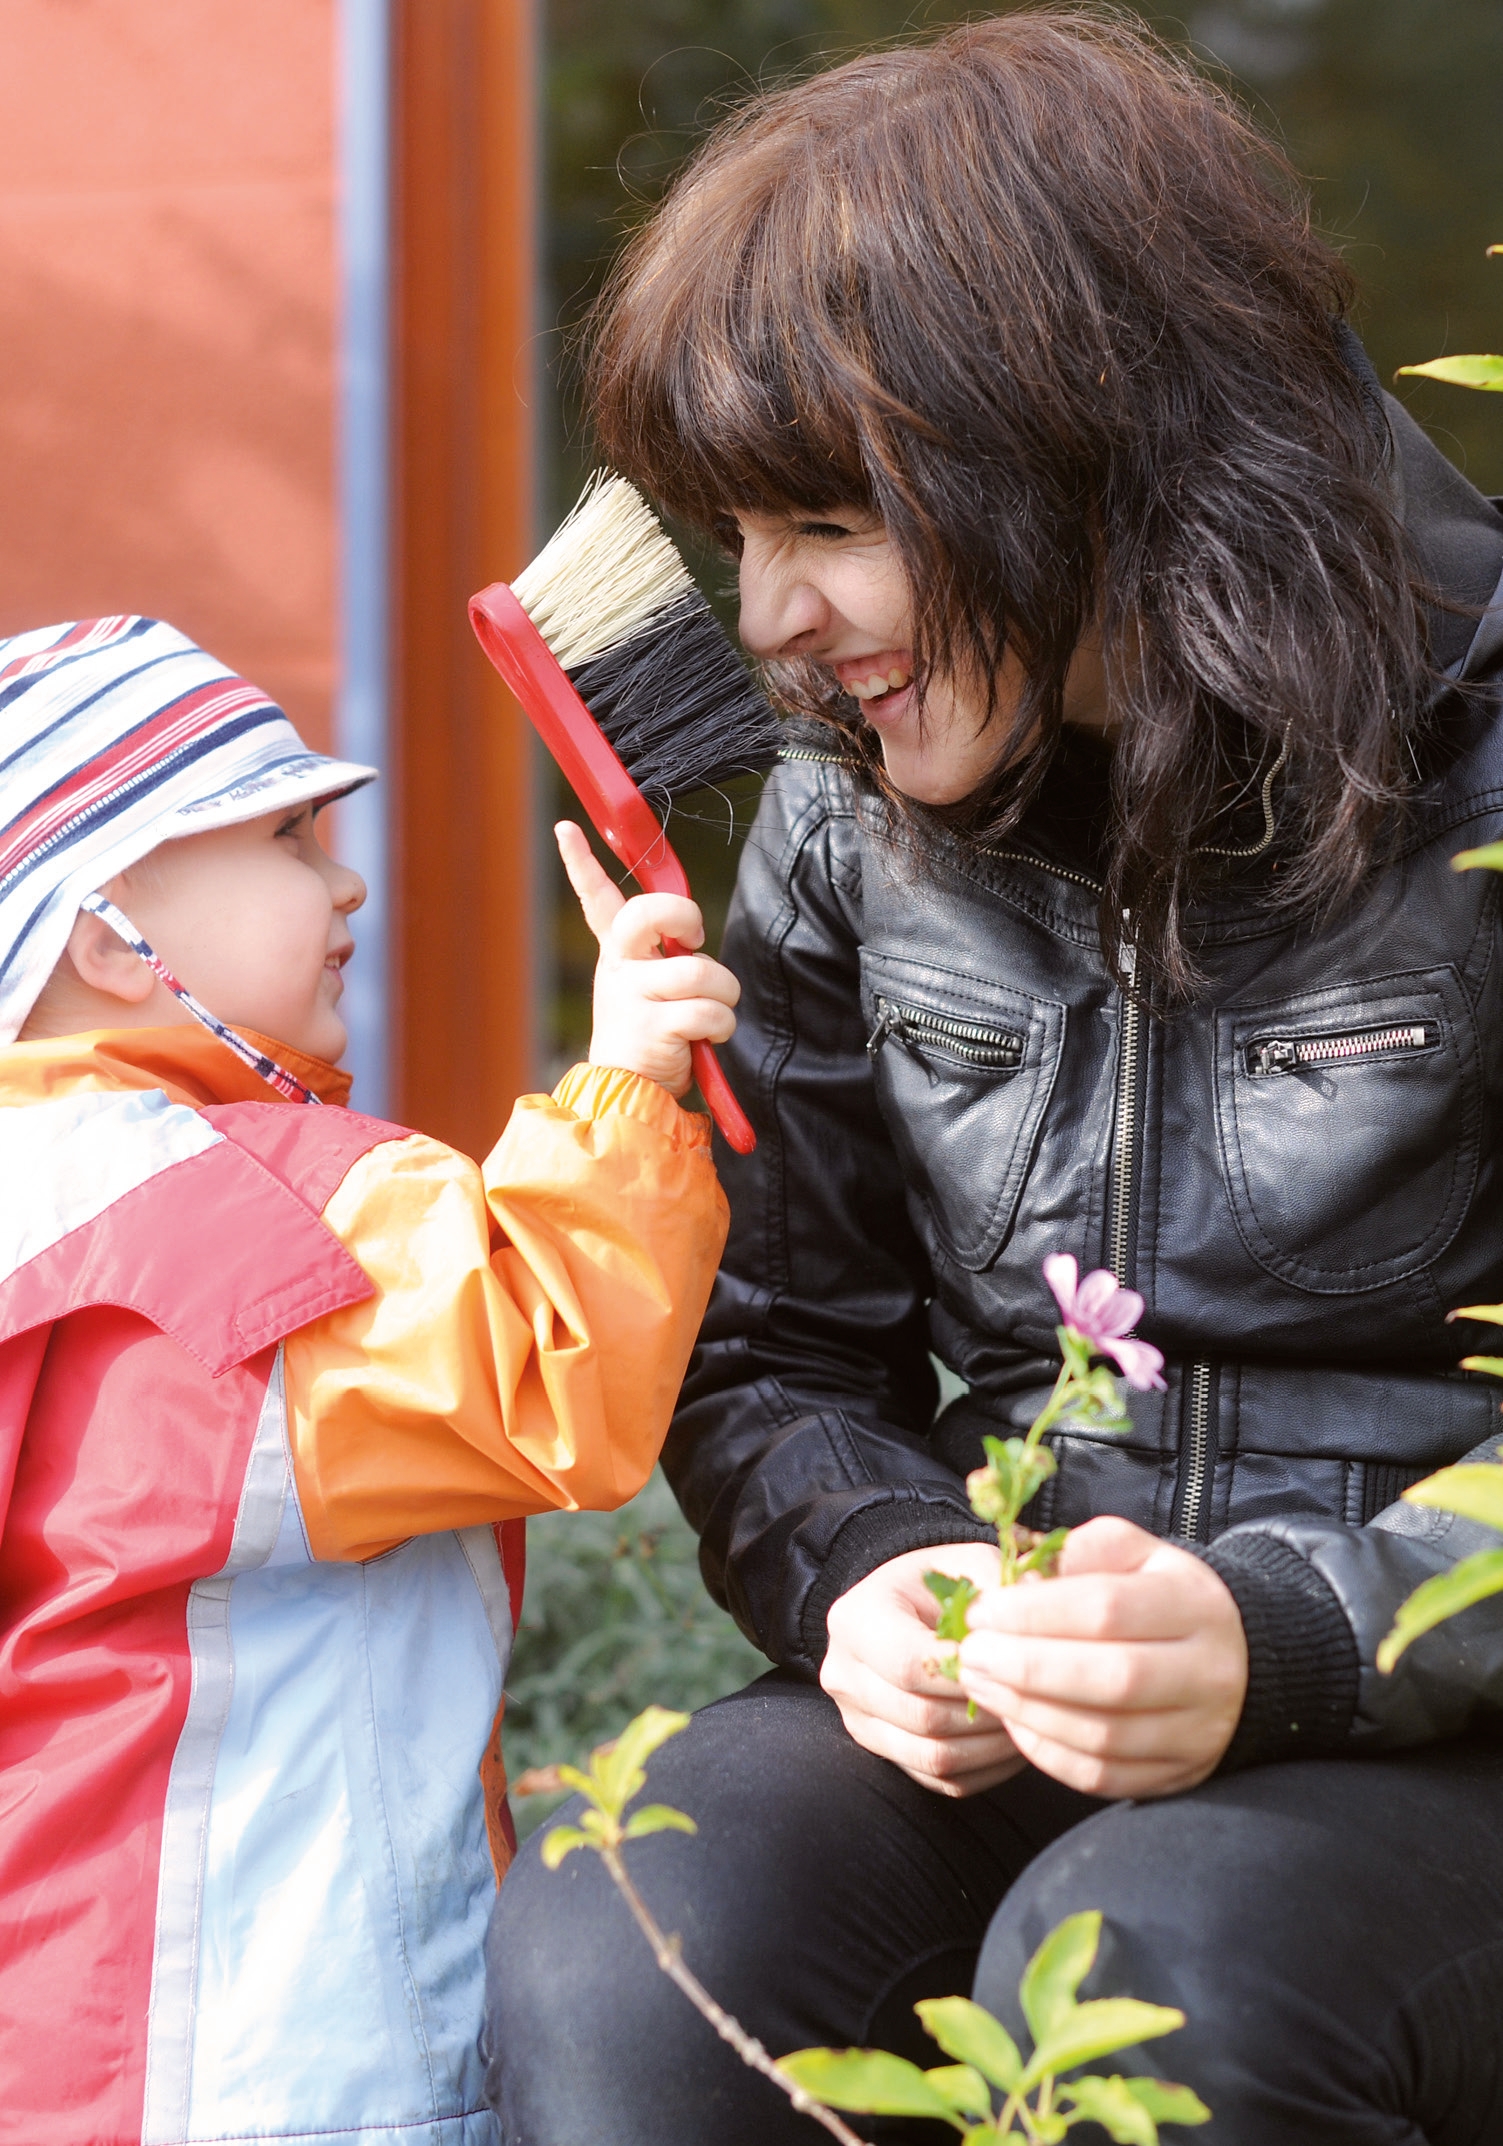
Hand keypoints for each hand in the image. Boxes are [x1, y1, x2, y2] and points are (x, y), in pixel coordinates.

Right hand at [557, 821, 739, 1096]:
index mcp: (617, 954)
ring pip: (700, 970)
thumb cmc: (650, 1036)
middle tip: (696, 938)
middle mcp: (619, 968)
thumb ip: (664, 957)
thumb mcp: (648, 988)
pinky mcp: (653, 1026)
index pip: (597, 899)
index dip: (580, 862)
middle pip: (649, 912)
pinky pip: (709, 1010)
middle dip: (685, 915)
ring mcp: (632, 996)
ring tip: (712, 1015)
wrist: (627, 1094)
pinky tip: (707, 1038)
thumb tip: (694, 942)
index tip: (566, 830)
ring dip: (724, 995)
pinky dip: (721, 1025)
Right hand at [820, 1544, 1025, 1796]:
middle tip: (1037, 1701)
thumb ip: (1002, 1585)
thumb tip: (1041, 1608)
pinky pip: (939, 1781)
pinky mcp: (882, 1751)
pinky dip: (985, 1769)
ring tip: (1032, 1723)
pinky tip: (1015, 1743)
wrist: (909, 1607)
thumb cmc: (944, 1582)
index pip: (910, 1665)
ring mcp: (858, 1719)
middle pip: (921, 1717)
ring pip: (931, 1757)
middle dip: (986, 1713)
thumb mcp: (970, 1563)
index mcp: (855, 1619)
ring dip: (991, 1748)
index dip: (969, 1673)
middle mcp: (843, 1674)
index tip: (1017, 1663)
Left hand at [957, 1515, 1247, 1798]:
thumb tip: (1027, 1572)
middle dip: (1025, 1667)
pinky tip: (1014, 1721)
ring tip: (980, 1684)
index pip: (1107, 1609)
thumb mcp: (1137, 1554)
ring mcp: (1199, 1732)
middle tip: (969, 1653)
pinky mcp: (1177, 1775)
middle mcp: (1209, 1673)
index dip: (1034, 1612)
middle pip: (1110, 1678)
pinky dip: (1048, 1753)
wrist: (1234, 1659)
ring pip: (1104, 1735)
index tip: (982, 1611)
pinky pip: (1103, 1776)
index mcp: (1196, 1604)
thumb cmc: (1162, 1597)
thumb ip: (1085, 1551)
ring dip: (1028, 1712)